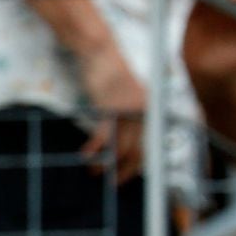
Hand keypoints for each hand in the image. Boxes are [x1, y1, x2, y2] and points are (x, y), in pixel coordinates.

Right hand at [78, 45, 146, 184]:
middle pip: (138, 150)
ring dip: (106, 163)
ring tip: (95, 172)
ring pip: (120, 147)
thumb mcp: (124, 95)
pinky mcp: (110, 107)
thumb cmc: (109, 73)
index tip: (128, 176)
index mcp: (149, 110)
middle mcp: (143, 112)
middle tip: (113, 183)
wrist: (100, 52)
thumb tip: (123, 139)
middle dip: (125, 170)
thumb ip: (129, 114)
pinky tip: (85, 155)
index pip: (149, 145)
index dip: (139, 164)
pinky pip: (103, 136)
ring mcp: (128, 110)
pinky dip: (94, 148)